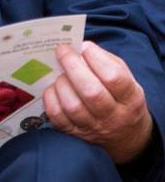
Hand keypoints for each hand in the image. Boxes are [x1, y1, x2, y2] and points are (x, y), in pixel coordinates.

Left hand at [43, 41, 153, 163]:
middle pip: (92, 93)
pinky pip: (58, 117)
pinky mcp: (74, 133)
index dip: (97, 59)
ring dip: (62, 83)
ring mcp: (93, 128)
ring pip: (73, 106)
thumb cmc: (120, 97)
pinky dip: (51, 98)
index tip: (85, 47)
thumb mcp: (124, 78)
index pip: (114, 78)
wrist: (124, 134)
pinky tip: (53, 87)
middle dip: (73, 67)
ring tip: (59, 71)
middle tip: (62, 51)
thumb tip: (81, 47)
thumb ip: (105, 61)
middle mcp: (113, 117)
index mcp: (130, 98)